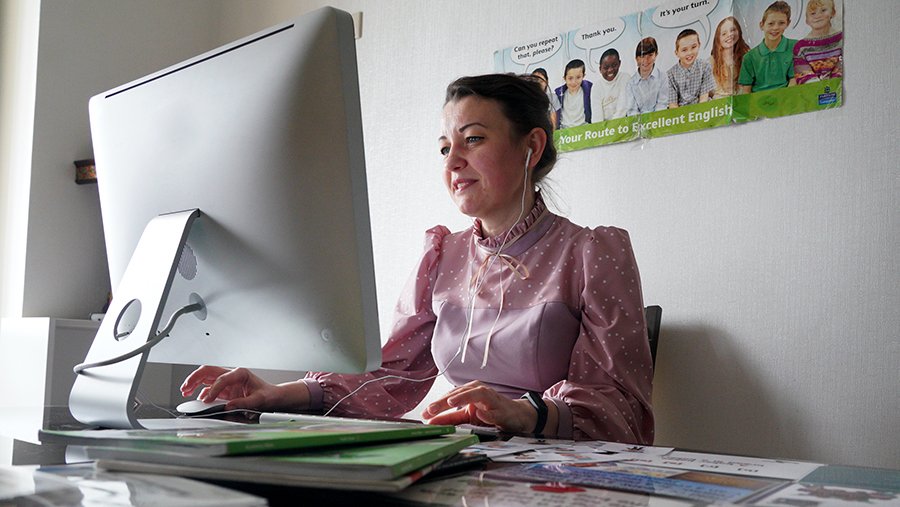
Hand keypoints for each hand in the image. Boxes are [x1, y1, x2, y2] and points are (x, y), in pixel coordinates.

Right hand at [180, 366, 291, 411]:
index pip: (221, 379)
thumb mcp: (259, 400)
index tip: (207, 401)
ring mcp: (228, 381)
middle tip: (185, 388)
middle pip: (209, 371)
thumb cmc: (268, 395)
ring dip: (194, 382)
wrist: (273, 396)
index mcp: (240, 373)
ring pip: (206, 377)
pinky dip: (201, 392)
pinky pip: (210, 387)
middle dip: (195, 378)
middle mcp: (232, 374)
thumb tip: (228, 406)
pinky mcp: (226, 389)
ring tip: (185, 390)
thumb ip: (244, 403)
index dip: (212, 390)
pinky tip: (197, 398)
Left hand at [421, 381, 535, 433]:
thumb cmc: (491, 413)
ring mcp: (490, 398)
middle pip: (458, 394)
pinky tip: (479, 413)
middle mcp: (478, 391)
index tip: (424, 414)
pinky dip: (486, 411)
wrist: (516, 416)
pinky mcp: (501, 408)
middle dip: (444, 402)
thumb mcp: (468, 417)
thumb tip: (431, 421)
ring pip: (475, 394)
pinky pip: (493, 409)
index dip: (436, 405)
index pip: (450, 397)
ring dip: (463, 398)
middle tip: (431, 410)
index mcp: (468, 392)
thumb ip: (451, 419)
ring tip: (451, 403)